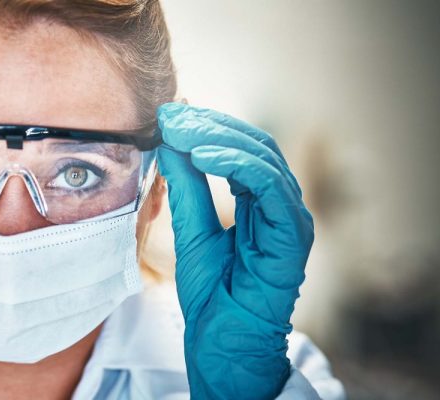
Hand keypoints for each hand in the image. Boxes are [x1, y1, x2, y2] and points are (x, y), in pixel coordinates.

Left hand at [156, 103, 312, 398]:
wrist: (221, 338)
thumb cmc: (211, 291)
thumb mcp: (190, 228)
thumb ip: (186, 188)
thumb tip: (170, 144)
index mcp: (257, 201)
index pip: (239, 148)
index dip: (206, 127)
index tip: (168, 117)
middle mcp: (278, 204)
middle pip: (254, 145)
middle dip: (211, 125)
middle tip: (173, 117)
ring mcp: (289, 218)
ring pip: (264, 158)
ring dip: (220, 139)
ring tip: (182, 133)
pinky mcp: (293, 234)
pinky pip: (270, 186)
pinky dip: (239, 165)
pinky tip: (204, 157)